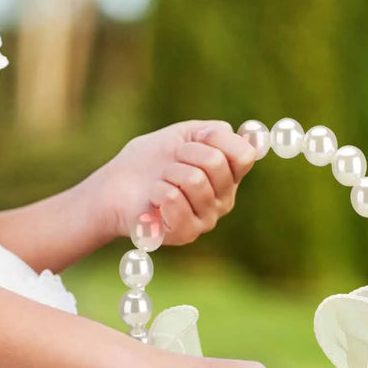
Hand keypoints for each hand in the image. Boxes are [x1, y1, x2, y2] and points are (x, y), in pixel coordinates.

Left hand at [81, 120, 257, 246]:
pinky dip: (156, 191)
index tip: (196, 138)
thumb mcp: (185, 134)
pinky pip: (174, 199)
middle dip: (184, 153)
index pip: (244, 155)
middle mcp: (224, 200)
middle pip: (216, 163)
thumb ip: (218, 133)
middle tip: (170, 162)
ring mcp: (207, 219)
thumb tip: (251, 135)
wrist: (116, 185)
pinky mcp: (186, 234)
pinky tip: (153, 200)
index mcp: (229, 177)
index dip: (215, 139)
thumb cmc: (151, 160)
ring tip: (161, 181)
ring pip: (195, 179)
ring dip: (168, 172)